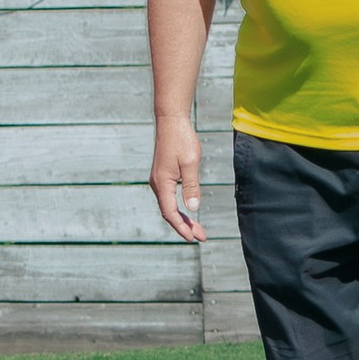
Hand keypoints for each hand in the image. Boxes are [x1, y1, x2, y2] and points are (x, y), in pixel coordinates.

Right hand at [152, 112, 205, 240]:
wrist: (171, 121)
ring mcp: (159, 180)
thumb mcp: (190, 163)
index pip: (170, 212)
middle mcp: (157, 184)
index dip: (181, 227)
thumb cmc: (181, 139)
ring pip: (169, 206)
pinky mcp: (163, 176)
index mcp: (162, 183)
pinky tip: (188, 211)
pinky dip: (179, 207)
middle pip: (169, 212)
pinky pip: (169, 198)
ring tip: (197, 229)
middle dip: (184, 226)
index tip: (192, 238)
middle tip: (201, 237)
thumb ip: (191, 186)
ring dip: (182, 218)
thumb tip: (192, 208)